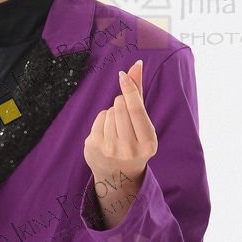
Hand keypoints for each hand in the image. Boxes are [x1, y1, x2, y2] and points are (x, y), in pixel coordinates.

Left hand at [83, 59, 156, 190]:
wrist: (119, 175)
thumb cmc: (135, 142)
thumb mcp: (143, 123)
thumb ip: (139, 93)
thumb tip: (136, 65)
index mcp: (148, 143)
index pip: (136, 109)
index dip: (129, 89)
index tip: (122, 76)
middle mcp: (129, 149)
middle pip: (120, 107)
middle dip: (122, 103)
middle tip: (125, 116)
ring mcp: (110, 150)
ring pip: (109, 111)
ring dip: (113, 112)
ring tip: (118, 128)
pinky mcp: (94, 147)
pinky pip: (100, 117)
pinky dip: (104, 119)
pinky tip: (108, 132)